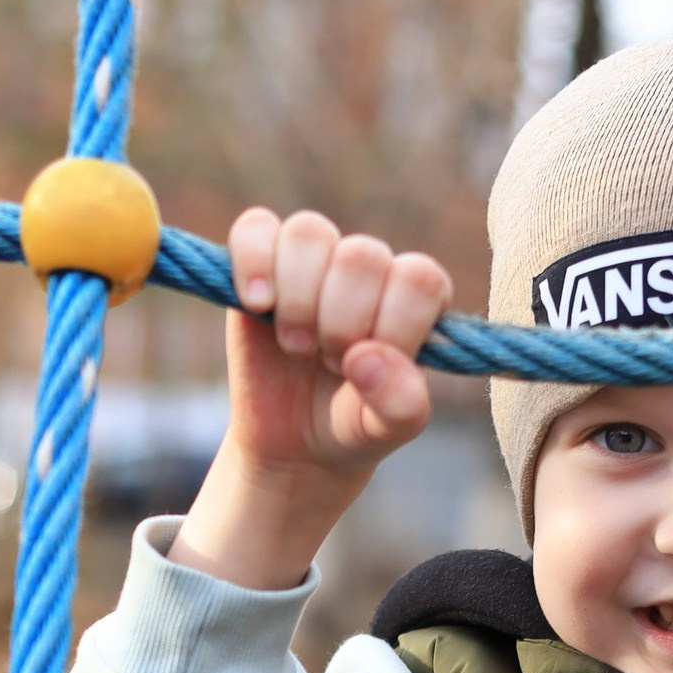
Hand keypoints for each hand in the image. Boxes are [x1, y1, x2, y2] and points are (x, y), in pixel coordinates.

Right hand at [172, 209, 451, 589]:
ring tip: (296, 347)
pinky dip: (253, 263)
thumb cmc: (351, 426)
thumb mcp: (385, 430)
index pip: (419, 280)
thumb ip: (400, 404)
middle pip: (362, 255)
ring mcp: (315, 260)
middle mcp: (371, 269)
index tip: (367, 369)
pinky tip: (258, 306)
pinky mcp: (261, 262)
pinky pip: (254, 227)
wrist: (293, 444)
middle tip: (329, 363)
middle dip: (341, 322)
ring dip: (299, 299)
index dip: (392, 327)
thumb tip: (366, 356)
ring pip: (309, 232)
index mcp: (416, 300)